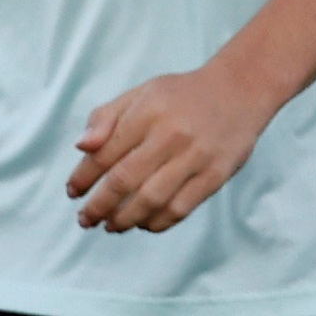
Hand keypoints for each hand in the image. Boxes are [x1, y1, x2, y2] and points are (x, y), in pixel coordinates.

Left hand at [68, 63, 281, 231]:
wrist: (242, 90)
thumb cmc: (183, 95)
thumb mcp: (141, 93)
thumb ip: (106, 117)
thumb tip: (81, 148)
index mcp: (147, 113)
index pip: (105, 153)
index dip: (83, 177)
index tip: (73, 192)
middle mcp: (170, 135)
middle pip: (124, 181)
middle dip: (98, 206)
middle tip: (86, 219)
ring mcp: (196, 156)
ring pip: (151, 199)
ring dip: (125, 219)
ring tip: (112, 226)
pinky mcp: (216, 174)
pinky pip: (181, 207)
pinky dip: (158, 222)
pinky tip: (145, 223)